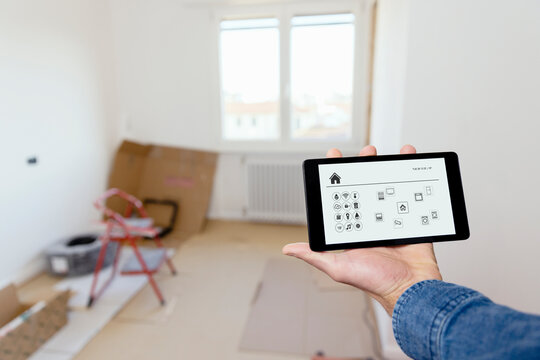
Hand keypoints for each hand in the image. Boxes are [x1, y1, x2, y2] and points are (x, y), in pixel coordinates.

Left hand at [283, 145, 441, 314]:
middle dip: (364, 167)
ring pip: (388, 188)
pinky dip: (413, 180)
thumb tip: (288, 249)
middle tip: (366, 152)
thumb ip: (316, 256)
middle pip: (366, 187)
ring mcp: (391, 221)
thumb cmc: (376, 282)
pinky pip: (412, 198)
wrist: (411, 289)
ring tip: (388, 152)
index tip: (332, 158)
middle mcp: (370, 223)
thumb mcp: (339, 267)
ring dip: (388, 168)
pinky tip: (411, 164)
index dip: (336, 177)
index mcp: (353, 230)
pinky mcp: (411, 222)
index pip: (341, 198)